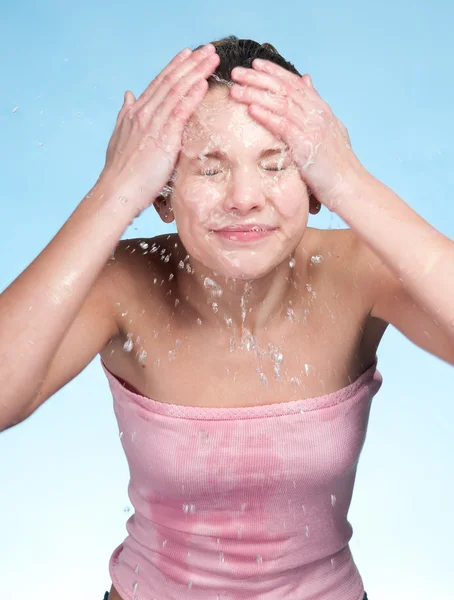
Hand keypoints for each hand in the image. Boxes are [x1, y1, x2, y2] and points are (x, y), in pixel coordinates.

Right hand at [99, 44, 219, 213]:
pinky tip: (203, 83)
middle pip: (170, 81)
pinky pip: (180, 111)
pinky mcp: (163, 137)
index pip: (159, 83)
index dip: (175, 67)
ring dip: (196, 72)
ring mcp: (152, 123)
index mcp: (135, 113)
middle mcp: (143, 113)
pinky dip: (192, 95)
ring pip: (177, 90)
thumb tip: (128, 95)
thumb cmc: (122, 172)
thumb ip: (125, 115)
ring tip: (212, 58)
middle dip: (191, 63)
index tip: (188, 54)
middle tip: (208, 49)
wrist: (118, 190)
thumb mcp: (120, 137)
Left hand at [229, 59, 362, 210]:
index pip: (295, 84)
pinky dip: (267, 115)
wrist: (350, 187)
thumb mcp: (329, 130)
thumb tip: (306, 80)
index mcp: (322, 110)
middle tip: (237, 72)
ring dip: (257, 94)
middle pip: (285, 89)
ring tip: (236, 89)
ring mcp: (314, 128)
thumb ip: (314, 107)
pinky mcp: (308, 145)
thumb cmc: (337, 166)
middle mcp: (318, 115)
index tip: (255, 64)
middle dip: (259, 78)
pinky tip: (251, 109)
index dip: (274, 72)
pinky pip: (284, 126)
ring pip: (281, 104)